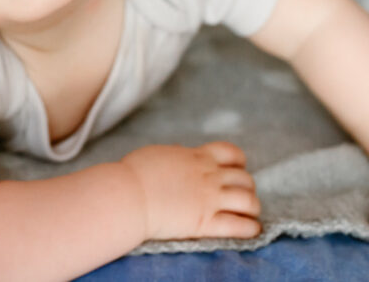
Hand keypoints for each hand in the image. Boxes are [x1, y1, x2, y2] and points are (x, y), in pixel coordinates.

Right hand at [121, 141, 260, 240]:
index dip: (239, 161)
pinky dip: (250, 228)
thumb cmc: (134, 173)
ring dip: (252, 207)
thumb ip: (175, 154)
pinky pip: (239, 226)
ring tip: (249, 213)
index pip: (231, 153)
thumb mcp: (158, 153)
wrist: (127, 195)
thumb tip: (181, 151)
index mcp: (196, 157)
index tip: (236, 168)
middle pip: (244, 178)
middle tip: (240, 195)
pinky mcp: (205, 222)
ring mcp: (209, 199)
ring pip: (249, 201)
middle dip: (247, 186)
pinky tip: (251, 229)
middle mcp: (208, 176)